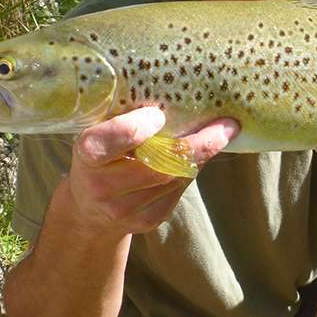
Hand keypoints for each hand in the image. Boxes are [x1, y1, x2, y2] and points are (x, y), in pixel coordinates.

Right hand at [67, 107, 238, 234]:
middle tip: (227, 125)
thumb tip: (178, 95)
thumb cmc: (100, 156)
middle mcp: (104, 186)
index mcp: (89, 155)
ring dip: (203, 154)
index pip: (122, 136)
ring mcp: (126, 209)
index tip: (159, 114)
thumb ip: (125, 118)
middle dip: (201, 143)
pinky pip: (180, 190)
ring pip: (177, 177)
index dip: (144, 124)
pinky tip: (198, 156)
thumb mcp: (98, 132)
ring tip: (221, 134)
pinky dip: (192, 169)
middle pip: (163, 164)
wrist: (88, 209)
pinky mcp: (147, 220)